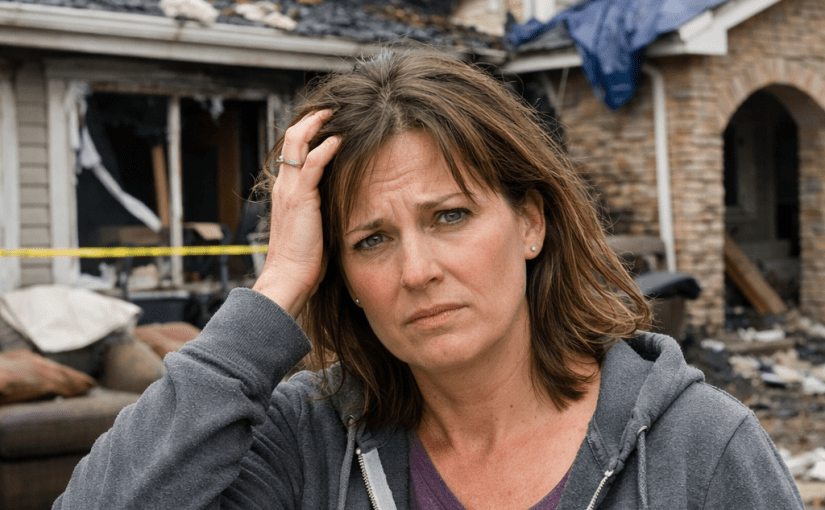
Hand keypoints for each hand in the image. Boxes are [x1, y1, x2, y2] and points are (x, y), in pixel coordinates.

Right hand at [253, 110, 339, 317]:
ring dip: (316, 124)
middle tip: (331, 109)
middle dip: (311, 119)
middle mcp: (283, 185)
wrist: (289, 277)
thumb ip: (321, 209)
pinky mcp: (300, 198)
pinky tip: (339, 140)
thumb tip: (341, 201)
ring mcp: (290, 190)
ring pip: (297, 142)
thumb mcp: (314, 226)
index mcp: (286, 190)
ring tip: (334, 114)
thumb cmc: (303, 259)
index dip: (307, 132)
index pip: (293, 150)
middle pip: (291, 137)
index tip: (327, 122)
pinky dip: (325, 148)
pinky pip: (311, 164)